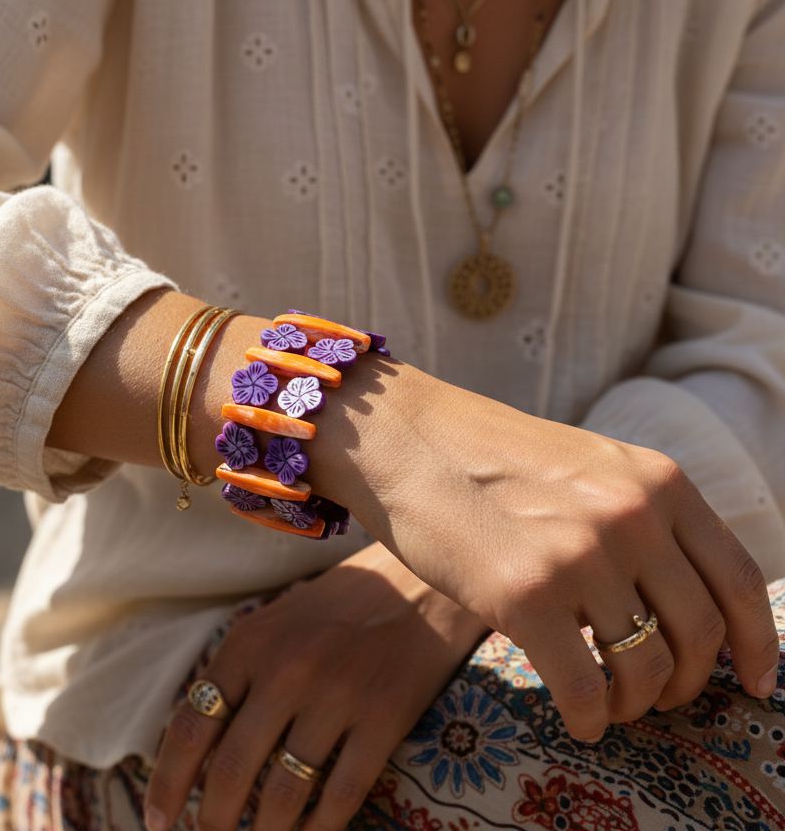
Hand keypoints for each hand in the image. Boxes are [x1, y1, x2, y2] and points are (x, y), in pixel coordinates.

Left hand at [144, 542, 488, 830]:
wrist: (421, 581)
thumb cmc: (342, 604)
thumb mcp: (277, 621)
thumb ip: (240, 674)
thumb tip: (198, 746)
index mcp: (250, 642)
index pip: (190, 727)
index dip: (167, 785)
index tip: (158, 821)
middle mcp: (287, 668)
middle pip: (231, 770)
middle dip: (213, 821)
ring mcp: (338, 694)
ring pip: (283, 794)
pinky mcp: (385, 716)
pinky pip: (340, 796)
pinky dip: (318, 830)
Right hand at [303, 363, 780, 742]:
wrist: (408, 438)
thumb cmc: (489, 457)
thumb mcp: (587, 465)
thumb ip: (638, 516)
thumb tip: (670, 595)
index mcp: (656, 481)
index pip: (738, 578)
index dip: (757, 644)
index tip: (753, 684)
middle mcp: (631, 516)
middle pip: (699, 634)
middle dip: (685, 682)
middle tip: (657, 696)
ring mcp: (580, 555)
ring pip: (645, 668)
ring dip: (634, 703)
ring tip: (609, 704)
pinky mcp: (525, 595)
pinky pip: (586, 689)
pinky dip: (589, 719)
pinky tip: (577, 721)